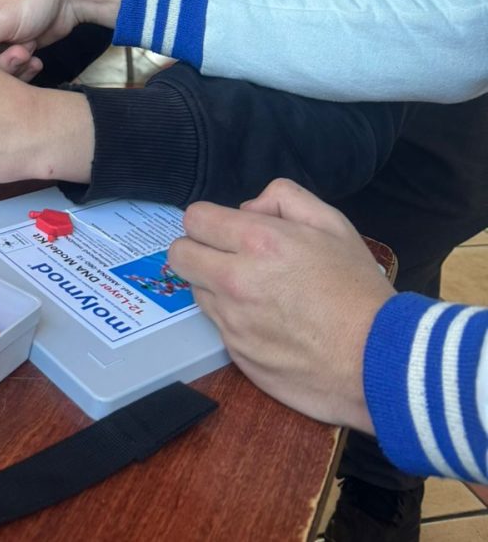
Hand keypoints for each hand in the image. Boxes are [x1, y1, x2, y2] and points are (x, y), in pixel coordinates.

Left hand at [169, 179, 393, 431]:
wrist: (381, 362)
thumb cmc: (359, 290)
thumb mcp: (333, 224)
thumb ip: (283, 199)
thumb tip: (247, 208)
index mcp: (258, 242)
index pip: (194, 219)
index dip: (208, 221)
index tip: (224, 229)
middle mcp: (236, 281)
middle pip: (179, 255)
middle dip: (197, 250)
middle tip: (225, 257)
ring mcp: (233, 323)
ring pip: (196, 292)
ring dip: (214, 287)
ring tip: (255, 293)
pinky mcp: (238, 356)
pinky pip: (218, 328)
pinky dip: (233, 321)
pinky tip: (268, 323)